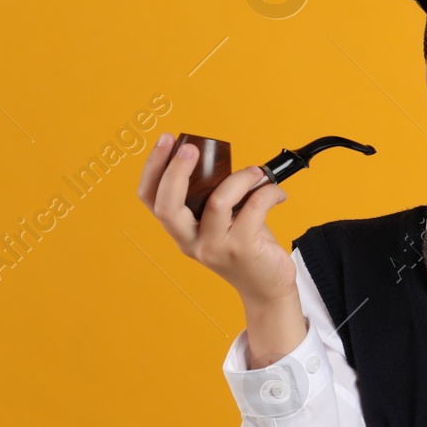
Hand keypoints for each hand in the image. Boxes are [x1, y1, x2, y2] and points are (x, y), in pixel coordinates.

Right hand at [136, 133, 295, 304]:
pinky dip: (268, 192)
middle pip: (168, 206)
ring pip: (218, 202)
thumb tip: (220, 159)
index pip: (151, 200)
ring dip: (241, 178)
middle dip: (176, 170)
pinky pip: (253, 208)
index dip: (152, 168)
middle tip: (192, 148)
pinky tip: (275, 193)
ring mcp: (215, 248)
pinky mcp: (242, 250)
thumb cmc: (245, 246)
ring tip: (256, 173)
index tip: (167, 140)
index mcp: (181, 230)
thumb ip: (213, 196)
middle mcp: (191, 242)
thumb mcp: (221, 221)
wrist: (267, 287)